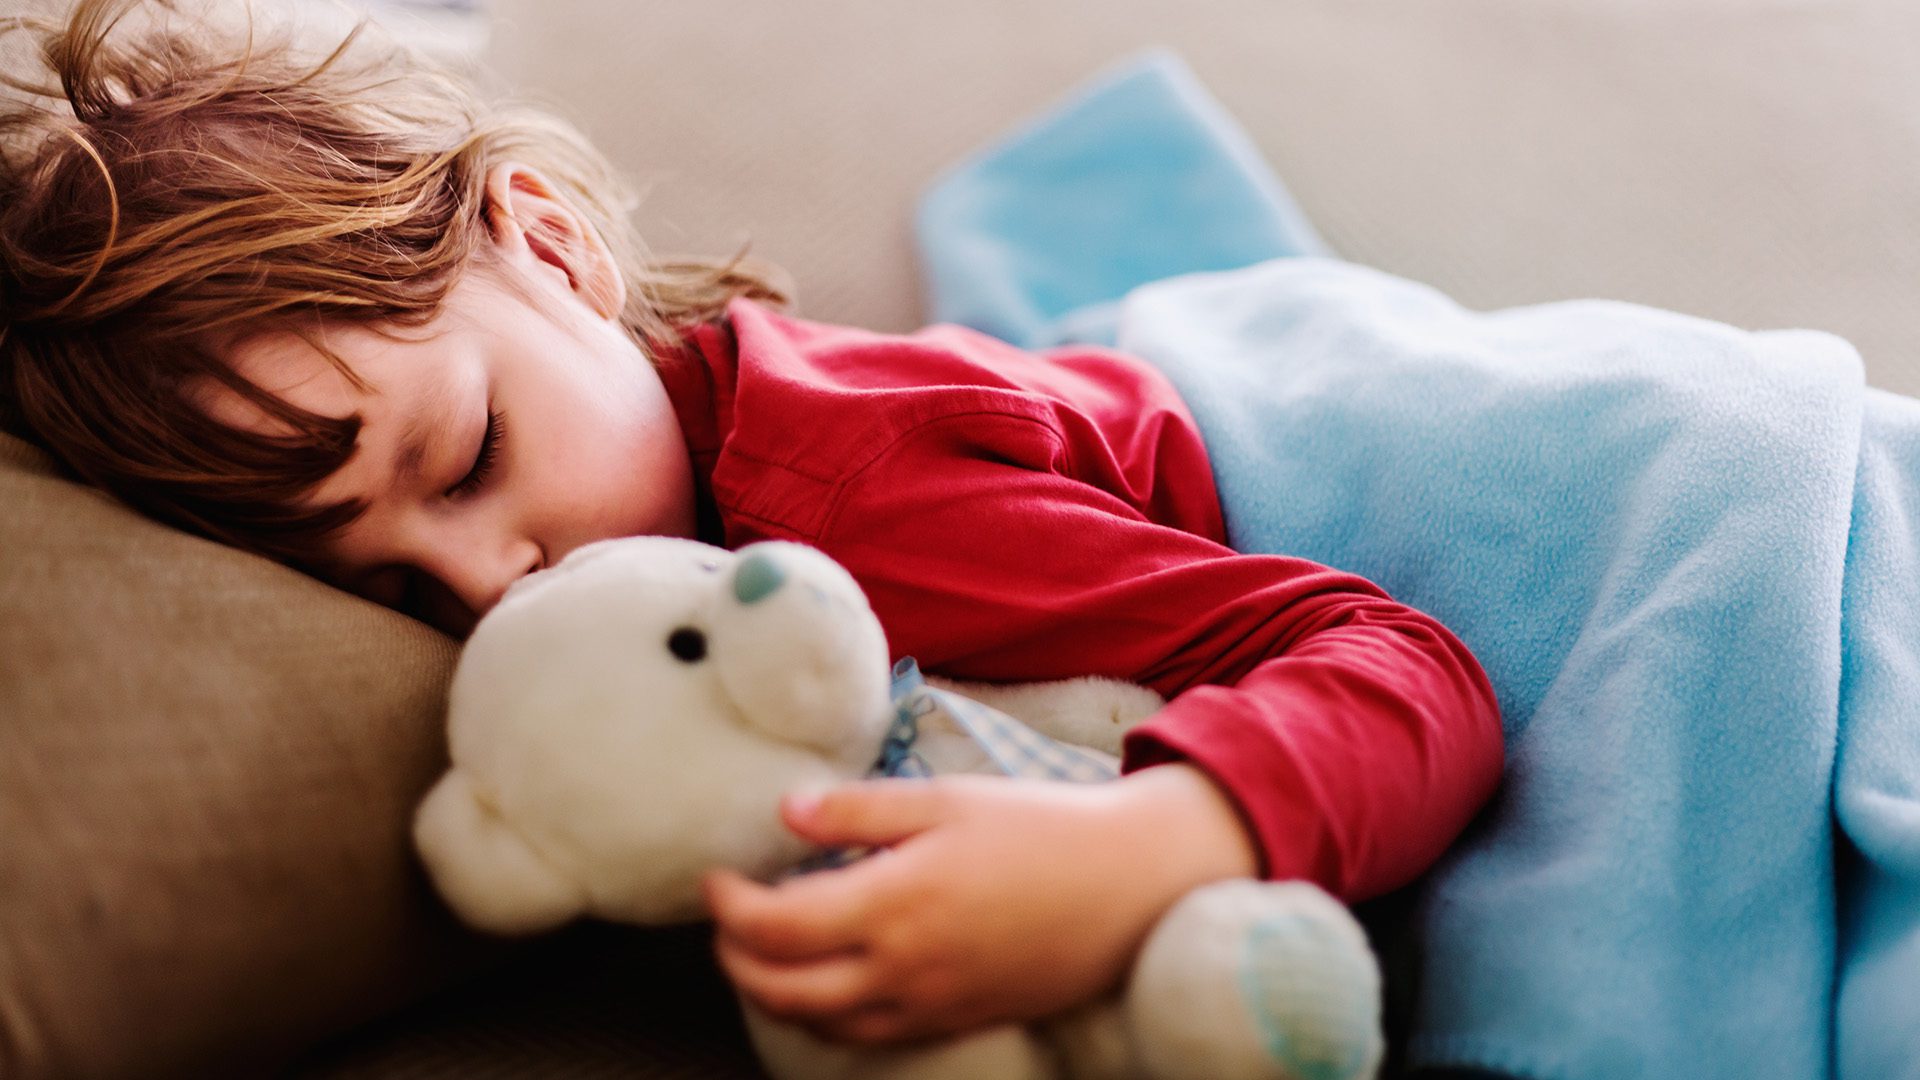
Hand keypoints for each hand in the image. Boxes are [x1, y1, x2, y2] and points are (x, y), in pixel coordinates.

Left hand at [701, 764, 1257, 1044]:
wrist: (1130, 884)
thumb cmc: (1041, 827)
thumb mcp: (946, 799)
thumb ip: (858, 811)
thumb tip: (786, 814)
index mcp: (894, 903)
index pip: (774, 928)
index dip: (729, 907)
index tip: (719, 877)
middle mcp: (904, 968)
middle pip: (781, 990)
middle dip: (734, 959)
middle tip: (726, 920)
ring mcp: (931, 1004)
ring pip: (821, 1023)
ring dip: (774, 994)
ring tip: (764, 952)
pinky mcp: (958, 1020)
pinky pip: (870, 1035)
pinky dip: (828, 1016)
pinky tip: (829, 980)